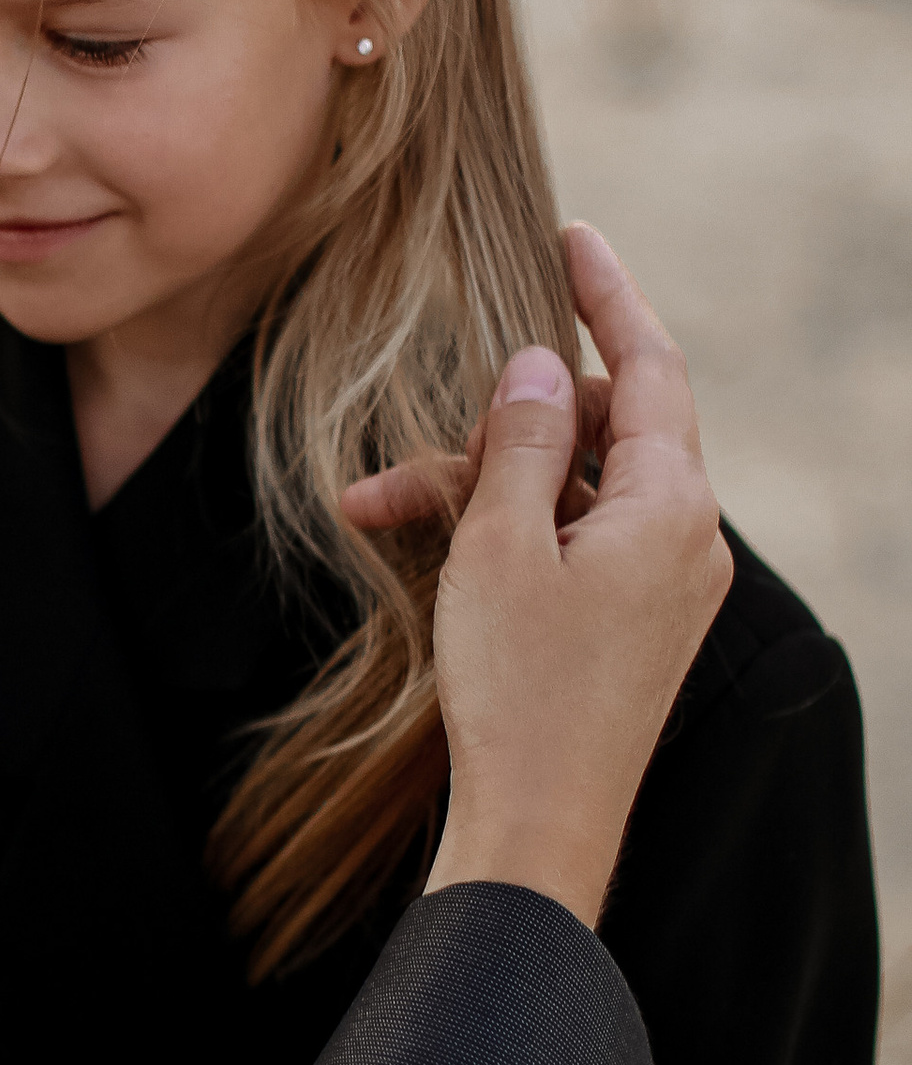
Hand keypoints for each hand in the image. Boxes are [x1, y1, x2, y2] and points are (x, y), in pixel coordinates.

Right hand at [419, 225, 731, 928]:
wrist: (537, 827)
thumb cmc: (518, 694)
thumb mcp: (498, 547)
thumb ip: (516, 442)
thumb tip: (537, 364)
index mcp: (670, 506)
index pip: (649, 365)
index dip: (607, 295)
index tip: (571, 237)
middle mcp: (686, 540)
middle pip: (597, 431)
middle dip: (499, 427)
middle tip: (407, 457)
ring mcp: (664, 586)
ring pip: (570, 491)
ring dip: (481, 488)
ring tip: (378, 510)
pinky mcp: (632, 626)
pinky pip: (572, 543)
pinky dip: (505, 534)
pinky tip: (428, 548)